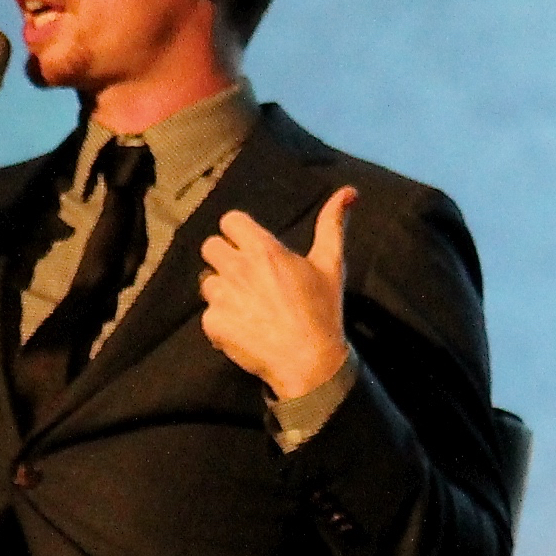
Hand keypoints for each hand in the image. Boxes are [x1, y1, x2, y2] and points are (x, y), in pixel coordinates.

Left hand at [201, 186, 353, 403]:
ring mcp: (223, 297)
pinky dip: (221, 321)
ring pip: (207, 281)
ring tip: (244, 305)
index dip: (238, 232)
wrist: (310, 363)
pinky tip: (243, 329)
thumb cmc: (323, 311)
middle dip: (224, 257)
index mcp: (263, 250)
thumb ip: (332, 225)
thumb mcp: (331, 265)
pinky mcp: (213, 324)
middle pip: (210, 246)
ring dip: (221, 289)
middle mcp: (238, 268)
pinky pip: (207, 314)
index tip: (251, 246)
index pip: (229, 220)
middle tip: (245, 275)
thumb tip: (348, 192)